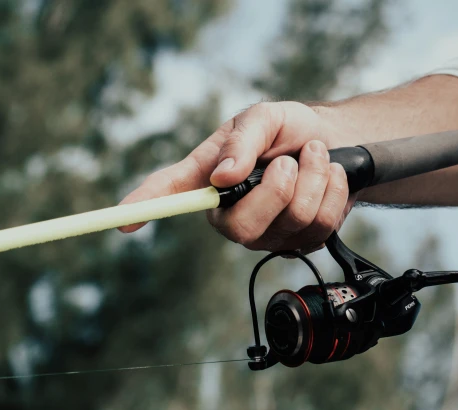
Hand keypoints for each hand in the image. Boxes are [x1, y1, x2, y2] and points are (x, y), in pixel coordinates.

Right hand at [119, 101, 359, 251]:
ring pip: (291, 222)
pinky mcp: (300, 242)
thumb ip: (244, 141)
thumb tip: (223, 176)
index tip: (122, 222)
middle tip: (290, 161)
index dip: (145, 207)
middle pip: (242, 228)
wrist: (335, 144)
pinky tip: (330, 177)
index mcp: (211, 179)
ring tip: (314, 158)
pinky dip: (333, 192)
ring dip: (314, 181)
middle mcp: (232, 213)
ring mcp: (266, 233)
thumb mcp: (264, 117)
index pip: (172, 193)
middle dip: (277, 190)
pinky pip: (320, 226)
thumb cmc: (288, 130)